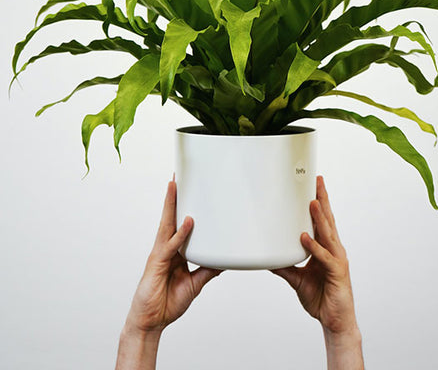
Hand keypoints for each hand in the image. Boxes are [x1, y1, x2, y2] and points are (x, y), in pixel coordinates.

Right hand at [124, 179, 221, 336]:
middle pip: (171, 217)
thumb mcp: (195, 284)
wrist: (151, 323)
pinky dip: (180, 233)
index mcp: (174, 251)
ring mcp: (161, 254)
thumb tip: (224, 260)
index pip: (179, 223)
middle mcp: (166, 248)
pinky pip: (171, 246)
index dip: (183, 206)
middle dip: (174, 196)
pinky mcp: (158, 264)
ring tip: (175, 185)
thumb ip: (208, 270)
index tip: (189, 189)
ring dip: (171, 204)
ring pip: (167, 224)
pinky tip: (189, 222)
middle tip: (178, 175)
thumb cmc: (167, 302)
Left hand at [272, 176, 359, 340]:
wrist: (334, 321)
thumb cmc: (322, 298)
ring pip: (327, 234)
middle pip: (328, 220)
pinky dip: (314, 247)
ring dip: (319, 218)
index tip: (313, 186)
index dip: (319, 203)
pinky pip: (324, 257)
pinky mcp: (336, 273)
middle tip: (317, 181)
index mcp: (326, 249)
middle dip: (322, 200)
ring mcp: (336, 260)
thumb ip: (285, 267)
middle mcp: (334, 250)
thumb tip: (269, 258)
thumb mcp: (297, 279)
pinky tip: (305, 237)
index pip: (322, 221)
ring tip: (311, 202)